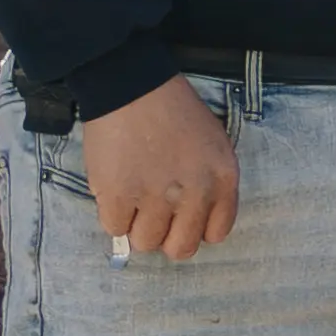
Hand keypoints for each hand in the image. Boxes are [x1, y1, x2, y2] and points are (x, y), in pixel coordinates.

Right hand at [79, 78, 238, 260]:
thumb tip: (187, 219)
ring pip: (146, 242)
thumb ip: (208, 183)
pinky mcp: (118, 196)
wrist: (133, 88)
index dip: (195, 229)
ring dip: (137, 226)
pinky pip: (115, 228)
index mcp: (223, 179)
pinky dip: (113, 215)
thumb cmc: (173, 112)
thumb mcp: (212, 145)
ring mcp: (156, 197)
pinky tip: (115, 190)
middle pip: (181, 248)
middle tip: (153, 218)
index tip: (181, 220)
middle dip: (165, 238)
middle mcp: (195, 193)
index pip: (216, 233)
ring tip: (133, 198)